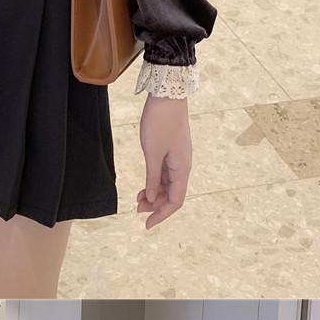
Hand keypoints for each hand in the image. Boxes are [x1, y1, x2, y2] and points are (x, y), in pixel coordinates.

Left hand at [137, 95, 191, 228]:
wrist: (168, 94)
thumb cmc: (160, 122)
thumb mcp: (152, 153)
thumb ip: (153, 178)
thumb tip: (152, 198)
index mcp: (182, 169)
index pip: (175, 201)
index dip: (161, 215)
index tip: (146, 225)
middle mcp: (183, 166)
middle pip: (172, 195)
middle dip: (155, 206)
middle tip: (136, 209)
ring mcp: (178, 159)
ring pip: (168, 186)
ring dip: (154, 195)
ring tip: (137, 199)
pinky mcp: (172, 152)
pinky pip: (165, 174)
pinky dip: (155, 183)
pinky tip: (144, 186)